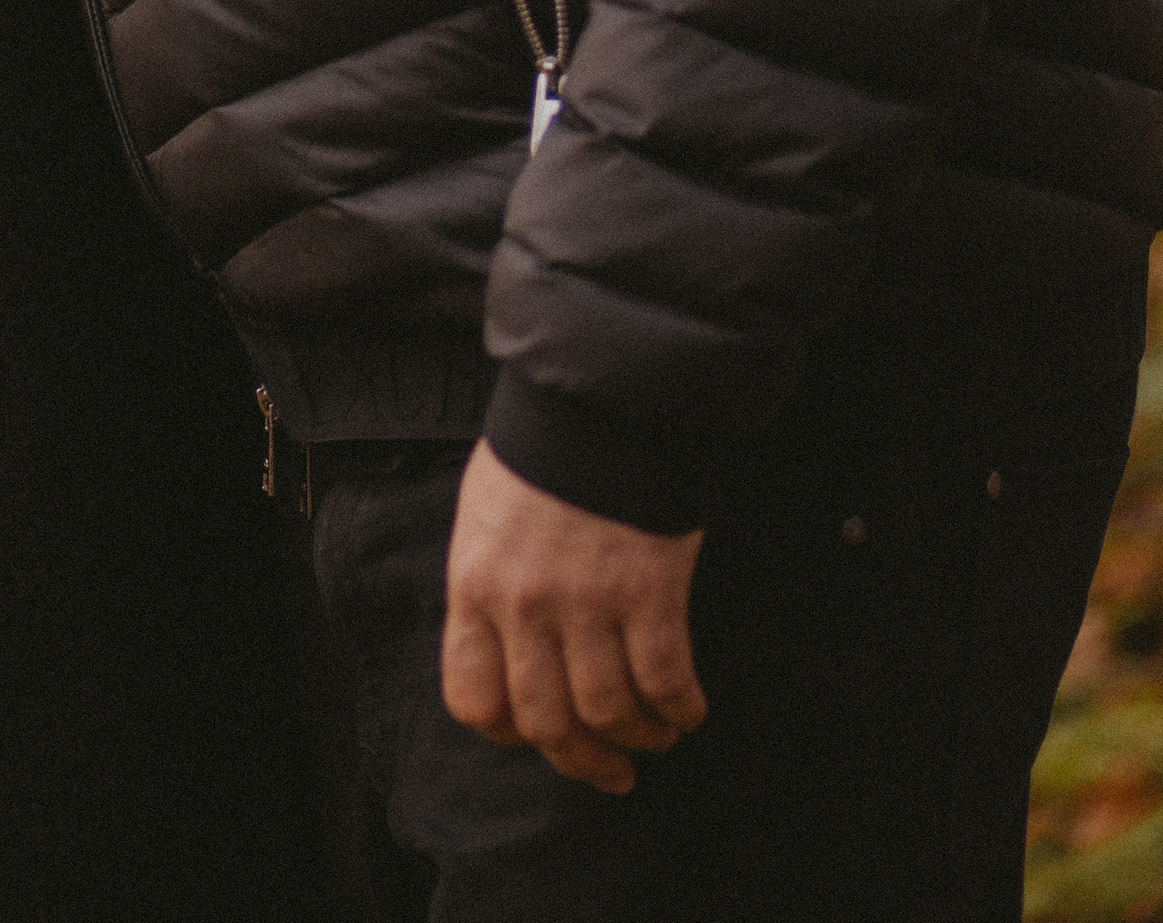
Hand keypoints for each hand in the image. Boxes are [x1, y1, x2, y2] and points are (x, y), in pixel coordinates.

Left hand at [439, 442, 705, 794]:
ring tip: (657, 736)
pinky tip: (688, 709)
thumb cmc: (544, 447)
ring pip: (608, 712)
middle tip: (612, 771)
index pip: (474, 698)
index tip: (539, 735)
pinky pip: (665, 680)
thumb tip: (510, 648)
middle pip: (547, 722)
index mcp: (475, 584)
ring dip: (639, 737)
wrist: (602, 392)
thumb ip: (492, 583)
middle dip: (583, 761)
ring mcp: (588, 600)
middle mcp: (525, 604)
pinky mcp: (649, 589)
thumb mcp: (488, 514)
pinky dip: (680, 708)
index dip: (509, 733)